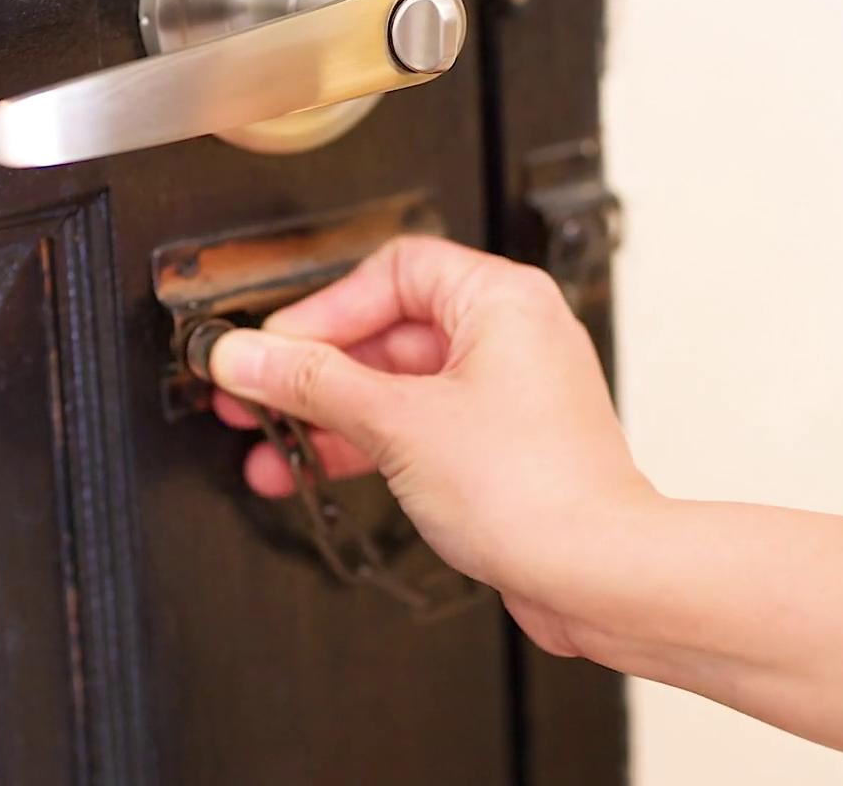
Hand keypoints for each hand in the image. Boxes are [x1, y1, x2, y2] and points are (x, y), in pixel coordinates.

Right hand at [209, 236, 657, 650]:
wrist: (596, 572)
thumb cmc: (536, 491)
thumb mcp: (397, 423)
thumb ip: (312, 383)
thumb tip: (247, 356)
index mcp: (502, 300)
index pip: (393, 271)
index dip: (325, 308)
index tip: (275, 346)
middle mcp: (513, 335)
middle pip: (390, 330)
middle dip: (315, 369)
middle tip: (256, 393)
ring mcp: (510, 392)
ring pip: (400, 385)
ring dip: (332, 414)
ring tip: (270, 445)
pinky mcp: (503, 445)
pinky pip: (421, 426)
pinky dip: (371, 443)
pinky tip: (318, 469)